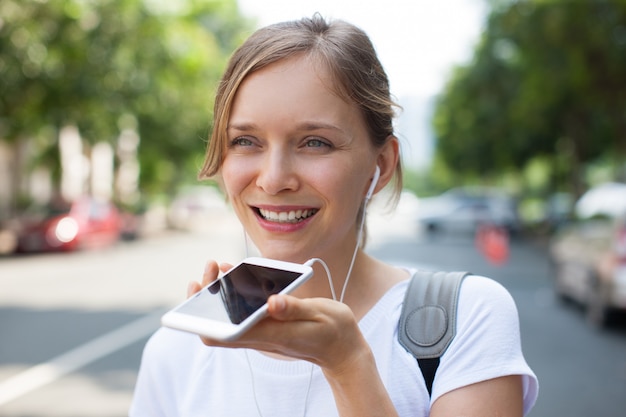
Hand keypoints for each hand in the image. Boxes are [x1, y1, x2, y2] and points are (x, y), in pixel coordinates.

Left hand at [186, 261, 368, 372]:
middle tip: (211, 267)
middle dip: (208, 295)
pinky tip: (236, 275)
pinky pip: (242, 313)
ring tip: (218, 266)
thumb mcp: (318, 314)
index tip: (200, 287)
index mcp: (270, 334)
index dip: (202, 316)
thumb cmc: (332, 331)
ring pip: (228, 318)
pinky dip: (234, 294)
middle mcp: (260, 336)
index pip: (223, 334)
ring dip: (219, 293)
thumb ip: (294, 309)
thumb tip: (271, 303)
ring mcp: (262, 333)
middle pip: (218, 325)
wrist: (342, 349)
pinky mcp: (267, 327)